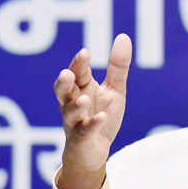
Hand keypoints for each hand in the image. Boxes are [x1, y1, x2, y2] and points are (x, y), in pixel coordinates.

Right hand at [54, 34, 131, 188]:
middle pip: (63, 91)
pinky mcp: (80, 139)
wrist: (95, 152)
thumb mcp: (115, 90)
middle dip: (64, 83)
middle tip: (67, 73)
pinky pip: (83, 132)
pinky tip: (101, 117)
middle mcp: (73, 103)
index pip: (78, 73)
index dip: (79, 64)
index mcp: (81, 88)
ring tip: (84, 99)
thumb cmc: (102, 116)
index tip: (85, 52)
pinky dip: (91, 124)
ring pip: (68, 113)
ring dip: (75, 106)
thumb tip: (123, 36)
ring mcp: (74, 122)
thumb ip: (118, 67)